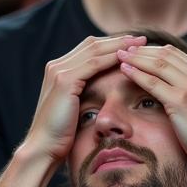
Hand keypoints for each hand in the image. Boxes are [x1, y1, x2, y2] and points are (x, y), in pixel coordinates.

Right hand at [22, 34, 145, 164]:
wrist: (44, 147)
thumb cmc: (60, 134)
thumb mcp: (74, 108)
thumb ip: (84, 94)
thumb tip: (105, 91)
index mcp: (58, 70)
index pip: (89, 49)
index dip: (112, 44)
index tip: (134, 45)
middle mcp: (56, 66)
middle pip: (92, 44)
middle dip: (119, 40)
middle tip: (142, 39)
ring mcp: (59, 71)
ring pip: (94, 50)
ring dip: (119, 46)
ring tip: (140, 44)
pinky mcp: (64, 80)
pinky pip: (94, 64)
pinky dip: (112, 58)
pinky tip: (129, 59)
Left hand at [117, 44, 186, 171]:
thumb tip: (174, 86)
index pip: (176, 54)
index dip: (153, 50)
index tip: (136, 51)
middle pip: (165, 54)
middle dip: (142, 50)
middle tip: (123, 48)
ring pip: (157, 64)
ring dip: (136, 58)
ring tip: (119, 55)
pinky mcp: (181, 100)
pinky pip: (152, 82)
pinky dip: (136, 74)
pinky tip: (123, 70)